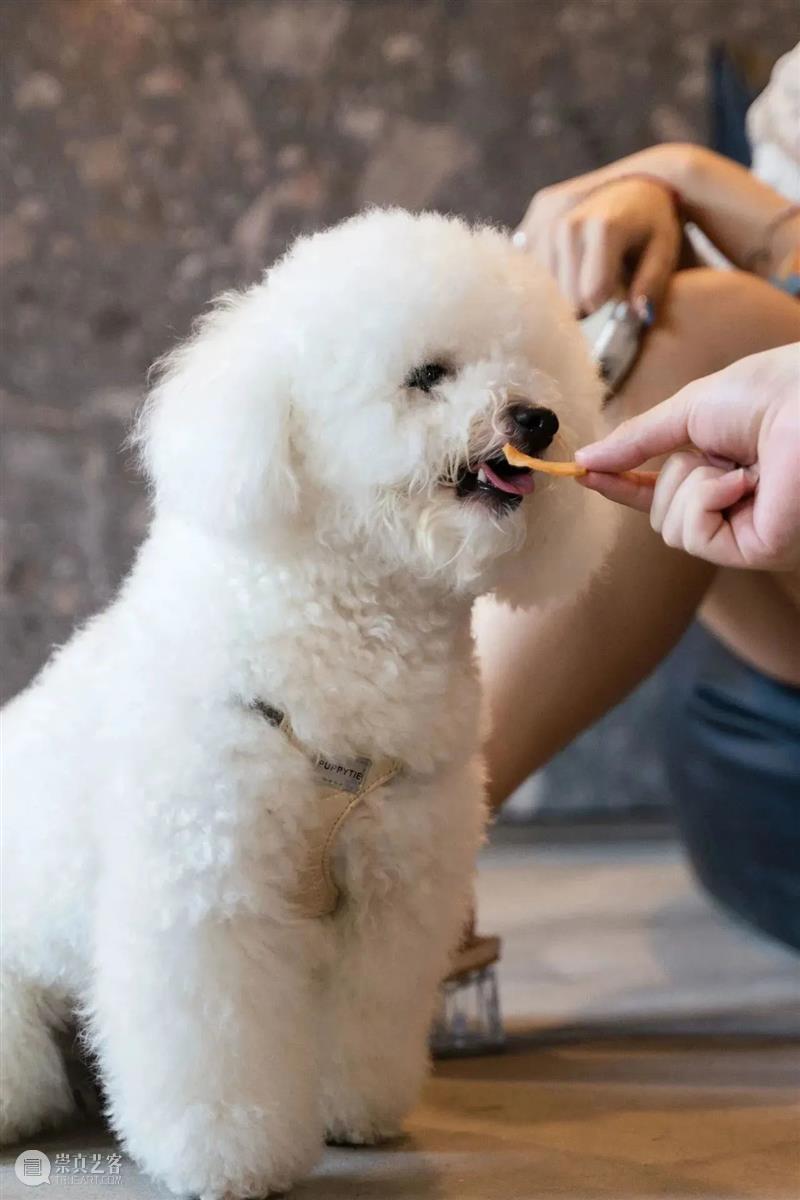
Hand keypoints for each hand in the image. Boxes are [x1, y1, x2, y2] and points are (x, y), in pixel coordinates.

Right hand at [517, 176, 681, 315]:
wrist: (630, 186)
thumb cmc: (651, 224)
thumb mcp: (664, 250)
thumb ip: (653, 283)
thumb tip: (639, 315)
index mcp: (602, 228)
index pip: (591, 296)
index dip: (607, 308)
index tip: (621, 299)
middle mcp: (566, 226)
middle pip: (567, 297)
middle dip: (587, 303)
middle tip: (609, 285)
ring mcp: (544, 229)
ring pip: (549, 291)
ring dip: (570, 291)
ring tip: (592, 272)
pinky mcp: (528, 231)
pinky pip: (536, 278)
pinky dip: (556, 280)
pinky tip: (574, 266)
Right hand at [575, 344, 799, 569]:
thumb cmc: (773, 391)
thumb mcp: (688, 409)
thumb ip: (636, 440)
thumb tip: (585, 459)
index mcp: (721, 470)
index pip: (658, 491)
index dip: (620, 484)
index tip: (581, 473)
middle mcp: (735, 506)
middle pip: (659, 514)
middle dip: (670, 478)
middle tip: (711, 454)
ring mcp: (746, 531)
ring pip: (671, 529)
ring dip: (690, 486)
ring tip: (737, 465)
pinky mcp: (756, 550)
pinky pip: (693, 537)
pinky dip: (705, 502)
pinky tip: (743, 483)